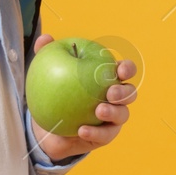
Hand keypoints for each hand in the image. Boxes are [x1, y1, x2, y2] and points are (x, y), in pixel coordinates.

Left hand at [29, 34, 138, 161]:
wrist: (49, 124)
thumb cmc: (55, 92)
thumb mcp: (49, 72)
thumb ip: (47, 54)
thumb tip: (44, 39)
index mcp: (108, 78)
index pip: (125, 70)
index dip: (127, 69)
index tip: (118, 70)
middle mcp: (115, 97)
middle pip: (131, 93)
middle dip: (124, 91)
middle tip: (110, 92)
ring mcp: (113, 118)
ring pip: (122, 114)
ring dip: (113, 112)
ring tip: (98, 111)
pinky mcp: (105, 135)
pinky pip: (104, 135)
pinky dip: (95, 132)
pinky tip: (81, 129)